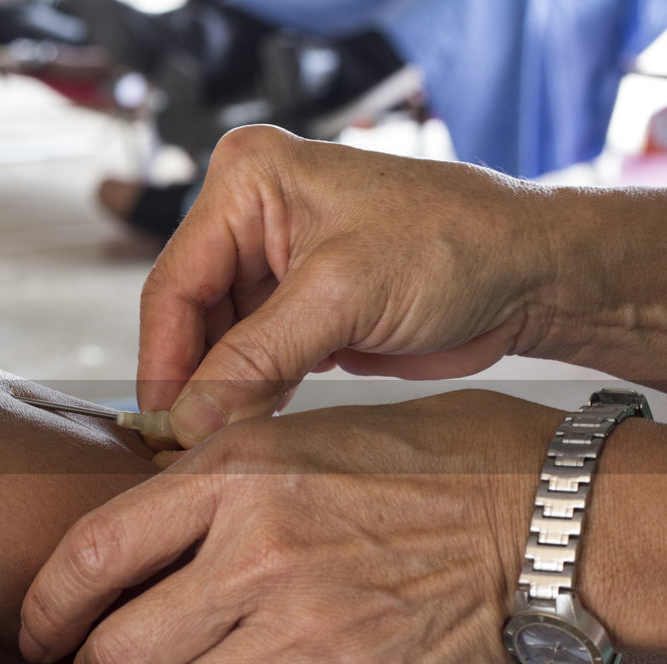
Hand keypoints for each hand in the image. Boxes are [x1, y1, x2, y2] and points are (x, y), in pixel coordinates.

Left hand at [19, 390, 559, 663]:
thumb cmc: (409, 467)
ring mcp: (313, 627)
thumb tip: (120, 555)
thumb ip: (198, 491)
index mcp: (233, 476)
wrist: (529, 511)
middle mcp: (261, 552)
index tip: (40, 633)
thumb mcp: (286, 440)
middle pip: (121, 655)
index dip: (47, 608)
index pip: (93, 554)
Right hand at [137, 125, 563, 445]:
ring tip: (218, 448)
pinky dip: (249, 400)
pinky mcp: (296, 312)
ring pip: (216, 349)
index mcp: (248, 183)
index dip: (164, 362)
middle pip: (189, 320)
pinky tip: (249, 432)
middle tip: (187, 449)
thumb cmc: (457, 245)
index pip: (175, 284)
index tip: (164, 426)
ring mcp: (271, 269)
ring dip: (220, 399)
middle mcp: (250, 220)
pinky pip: (250, 364)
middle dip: (192, 385)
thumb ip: (255, 361)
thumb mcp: (343, 296)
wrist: (531, 275)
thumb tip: (187, 422)